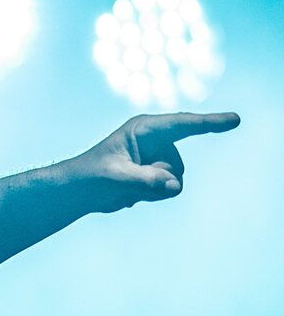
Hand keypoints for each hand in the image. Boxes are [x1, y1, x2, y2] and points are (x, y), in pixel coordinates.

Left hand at [71, 111, 240, 212]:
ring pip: (175, 180)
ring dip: (152, 190)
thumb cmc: (91, 177)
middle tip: (123, 182)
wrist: (81, 191)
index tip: (234, 120)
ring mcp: (160, 155)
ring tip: (126, 186)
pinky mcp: (160, 171)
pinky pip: (170, 188)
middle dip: (155, 181)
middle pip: (176, 166)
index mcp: (144, 129)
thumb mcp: (115, 179)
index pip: (182, 125)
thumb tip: (173, 186)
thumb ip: (144, 182)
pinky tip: (131, 191)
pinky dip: (152, 195)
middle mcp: (157, 139)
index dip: (210, 123)